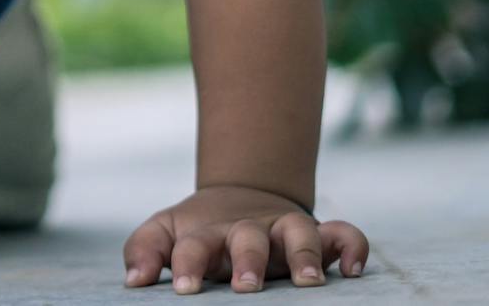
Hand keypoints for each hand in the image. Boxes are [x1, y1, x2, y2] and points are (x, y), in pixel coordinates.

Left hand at [120, 184, 368, 292]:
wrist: (239, 197)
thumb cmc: (197, 232)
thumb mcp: (166, 233)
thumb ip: (146, 251)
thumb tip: (134, 281)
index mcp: (209, 233)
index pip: (195, 246)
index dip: (189, 266)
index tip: (185, 290)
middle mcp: (249, 230)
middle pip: (249, 238)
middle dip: (248, 261)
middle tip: (245, 288)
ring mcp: (284, 229)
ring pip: (299, 231)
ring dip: (304, 253)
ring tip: (310, 283)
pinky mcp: (318, 235)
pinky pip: (344, 234)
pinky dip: (353, 246)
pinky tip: (354, 271)